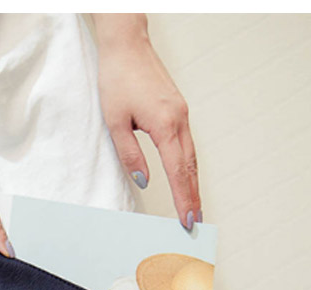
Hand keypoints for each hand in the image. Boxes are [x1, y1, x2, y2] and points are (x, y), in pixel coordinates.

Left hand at [95, 28, 201, 229]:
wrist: (126, 46)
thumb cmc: (117, 80)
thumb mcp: (115, 122)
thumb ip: (130, 154)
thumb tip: (144, 181)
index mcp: (165, 125)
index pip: (177, 171)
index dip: (183, 198)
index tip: (187, 219)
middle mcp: (179, 120)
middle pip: (190, 167)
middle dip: (193, 197)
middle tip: (194, 222)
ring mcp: (182, 114)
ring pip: (191, 156)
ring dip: (192, 183)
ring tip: (192, 207)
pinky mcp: (178, 110)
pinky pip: (187, 144)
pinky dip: (188, 166)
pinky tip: (185, 178)